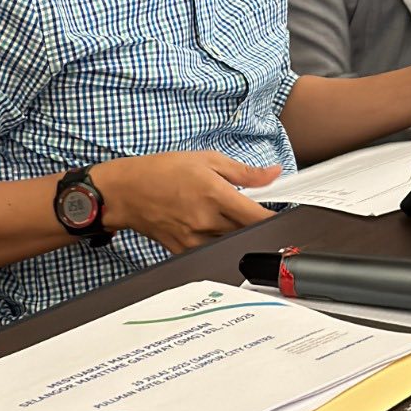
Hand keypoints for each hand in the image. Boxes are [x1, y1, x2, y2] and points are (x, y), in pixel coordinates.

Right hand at [91, 152, 281, 252]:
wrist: (126, 191)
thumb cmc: (162, 171)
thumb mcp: (207, 160)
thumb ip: (245, 172)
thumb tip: (273, 174)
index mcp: (215, 195)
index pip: (258, 217)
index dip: (275, 219)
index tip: (283, 215)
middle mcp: (206, 221)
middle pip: (246, 231)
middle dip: (253, 220)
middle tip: (248, 207)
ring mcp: (194, 240)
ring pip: (230, 241)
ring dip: (235, 230)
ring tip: (222, 212)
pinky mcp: (183, 251)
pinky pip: (211, 249)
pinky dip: (217, 238)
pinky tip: (208, 223)